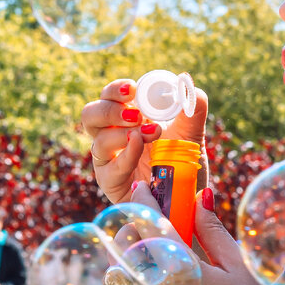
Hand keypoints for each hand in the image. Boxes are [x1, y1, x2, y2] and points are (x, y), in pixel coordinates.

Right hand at [81, 79, 209, 203]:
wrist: (188, 201)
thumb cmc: (185, 165)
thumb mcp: (193, 133)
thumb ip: (193, 107)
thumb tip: (185, 83)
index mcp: (128, 119)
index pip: (110, 97)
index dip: (116, 90)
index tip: (132, 89)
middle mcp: (113, 136)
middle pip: (91, 115)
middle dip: (109, 109)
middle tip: (136, 114)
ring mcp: (109, 161)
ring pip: (97, 140)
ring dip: (122, 133)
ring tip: (150, 133)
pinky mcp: (111, 183)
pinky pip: (110, 168)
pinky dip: (127, 154)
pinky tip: (139, 146)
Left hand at [127, 182, 283, 284]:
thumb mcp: (238, 269)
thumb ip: (213, 231)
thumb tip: (199, 198)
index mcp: (182, 267)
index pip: (152, 221)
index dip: (144, 199)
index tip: (142, 186)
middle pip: (127, 244)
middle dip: (132, 227)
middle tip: (144, 220)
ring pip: (123, 274)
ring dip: (131, 261)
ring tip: (152, 258)